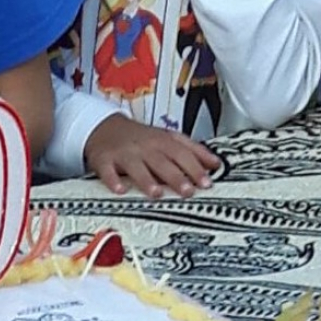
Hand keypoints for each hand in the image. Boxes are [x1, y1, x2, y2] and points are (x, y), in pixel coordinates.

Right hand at [84, 114, 220, 198]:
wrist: (105, 127)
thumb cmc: (140, 138)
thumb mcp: (168, 138)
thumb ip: (191, 150)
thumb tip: (215, 164)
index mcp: (162, 141)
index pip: (183, 154)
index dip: (195, 168)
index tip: (206, 182)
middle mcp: (145, 147)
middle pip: (162, 162)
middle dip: (176, 177)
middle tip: (187, 191)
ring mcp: (125, 154)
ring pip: (137, 167)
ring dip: (147, 180)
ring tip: (157, 193)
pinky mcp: (105, 160)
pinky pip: (108, 171)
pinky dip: (113, 181)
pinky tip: (120, 190)